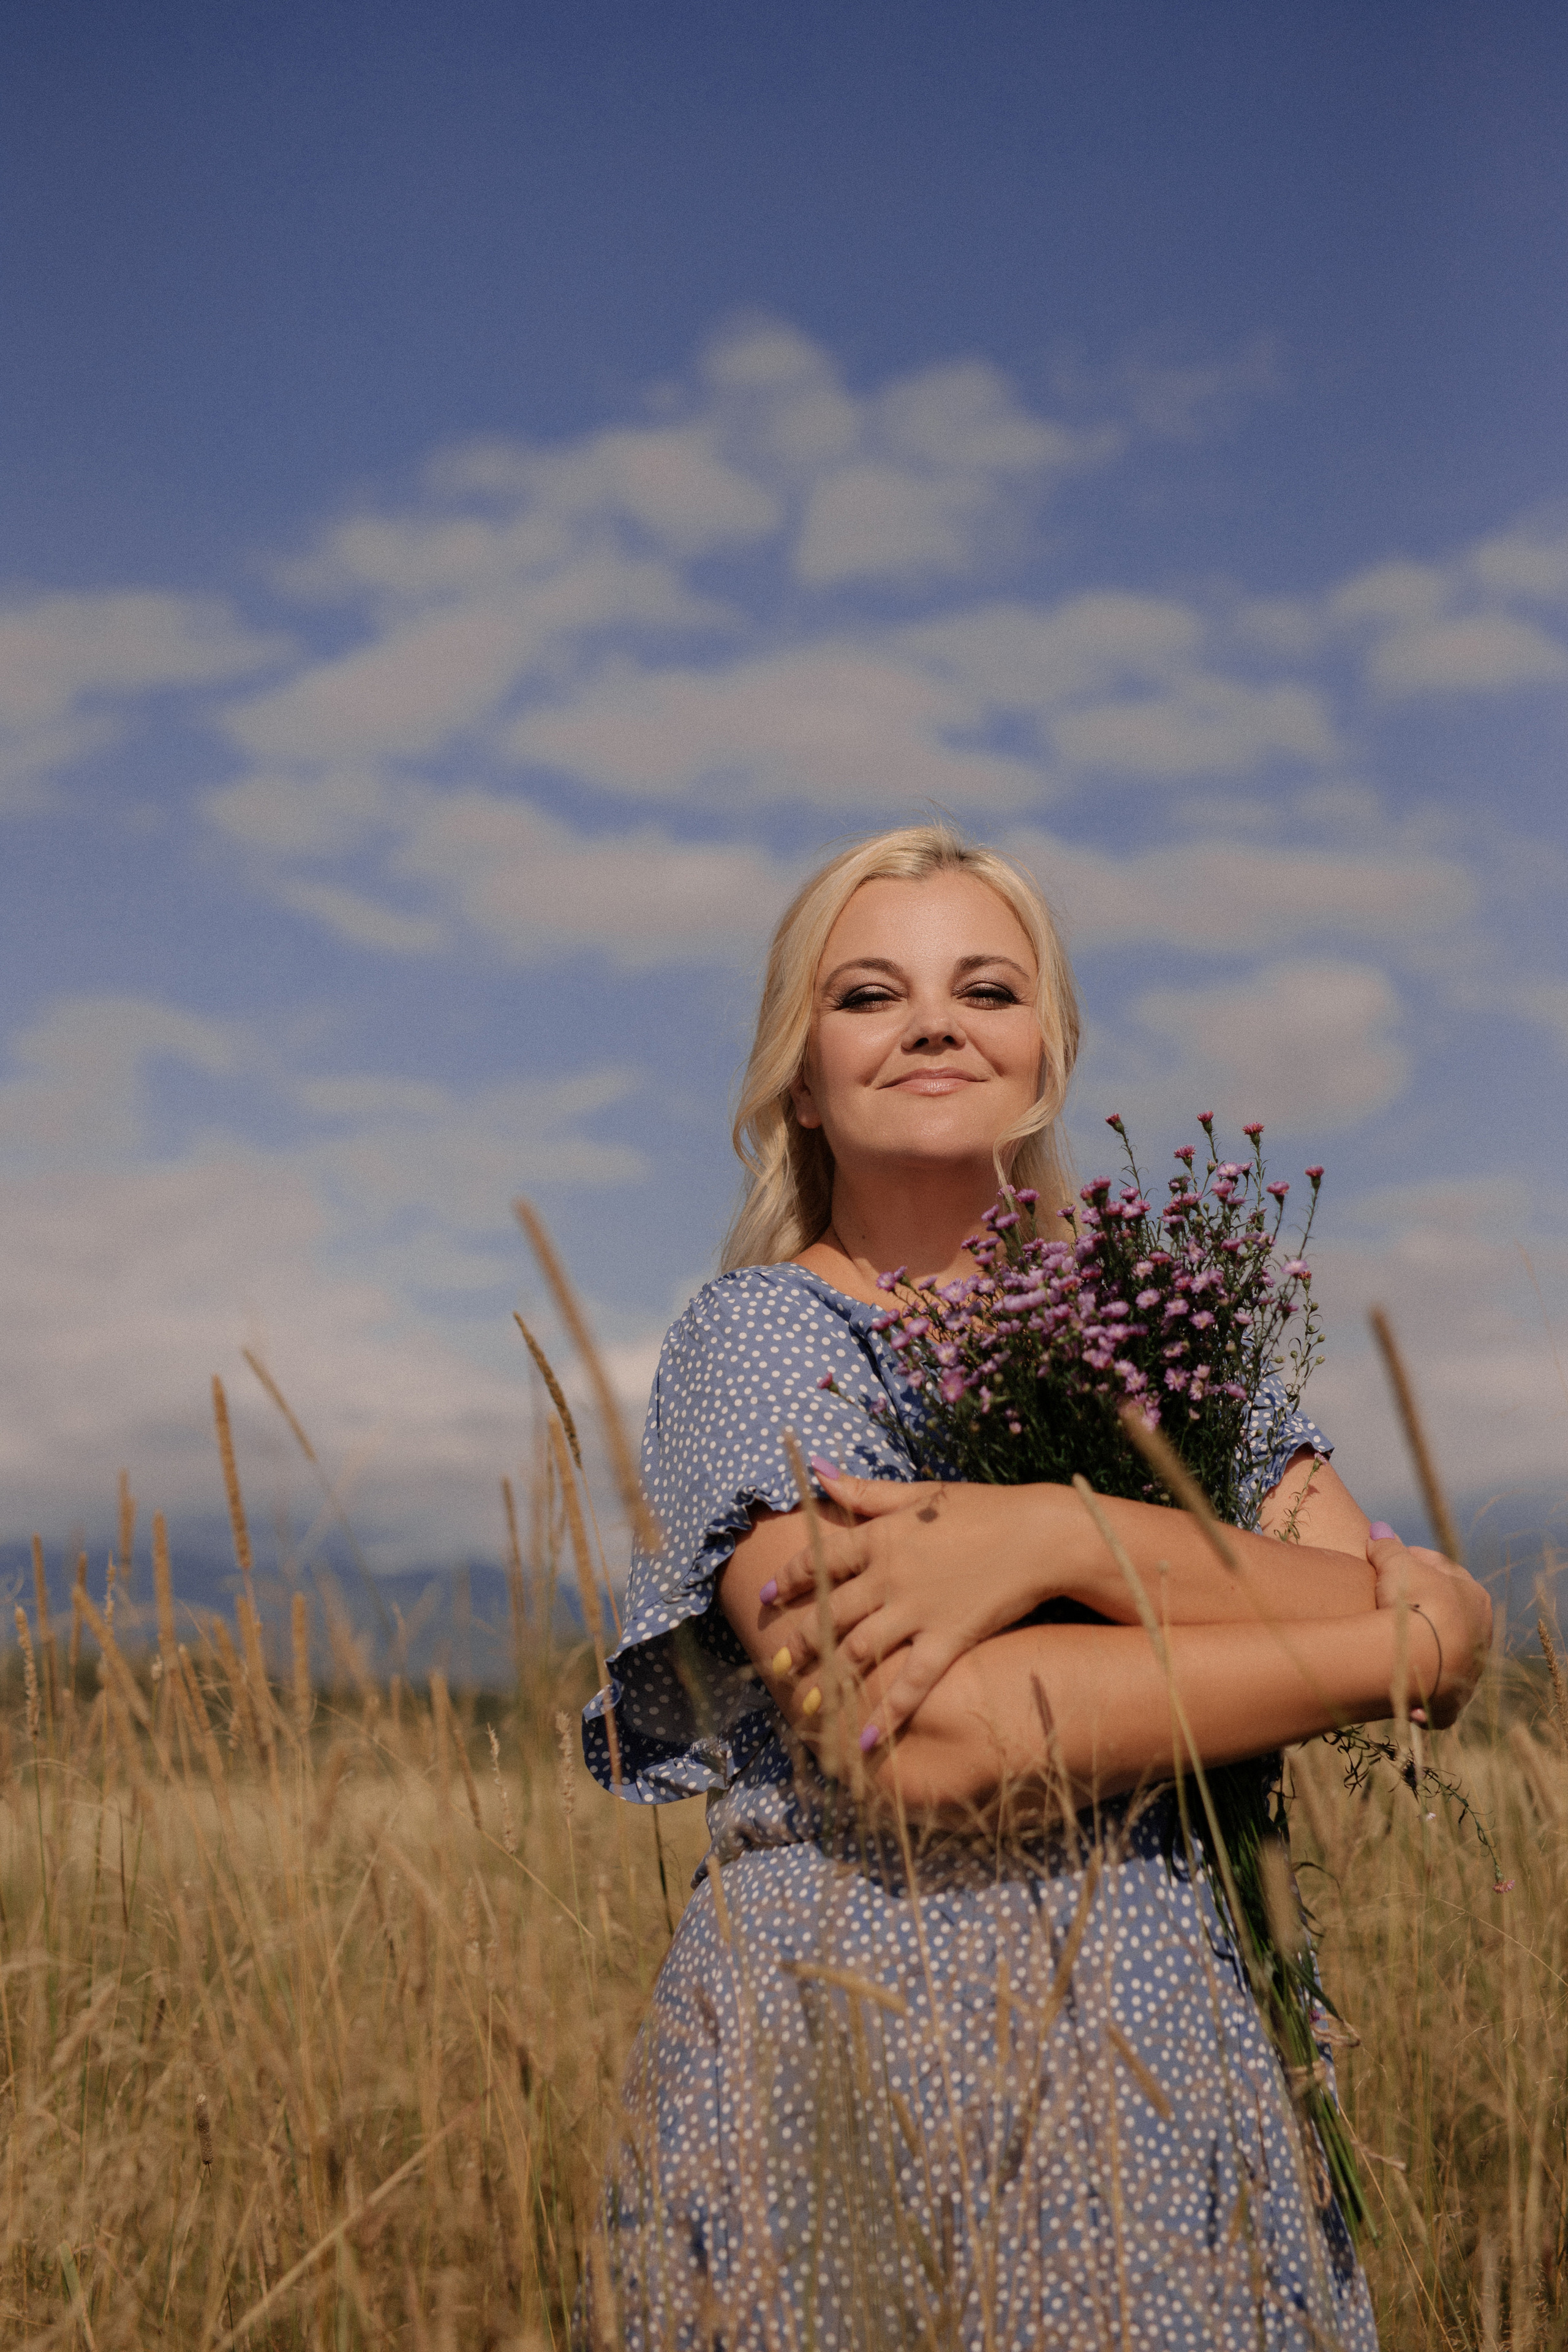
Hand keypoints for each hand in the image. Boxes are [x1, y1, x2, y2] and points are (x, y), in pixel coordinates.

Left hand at [763, 1470, 1061, 1747]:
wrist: (1041, 1535)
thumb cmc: (984, 1510)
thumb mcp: (920, 1493)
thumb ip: (867, 1491)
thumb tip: (818, 1471)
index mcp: (880, 1536)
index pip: (819, 1559)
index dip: (788, 1579)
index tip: (766, 1595)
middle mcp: (889, 1575)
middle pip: (829, 1612)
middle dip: (798, 1641)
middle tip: (776, 1663)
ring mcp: (917, 1610)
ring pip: (858, 1650)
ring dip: (827, 1680)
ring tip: (805, 1705)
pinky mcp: (948, 1639)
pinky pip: (911, 1683)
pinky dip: (887, 1713)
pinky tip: (865, 1741)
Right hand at [1365, 1525, 1491, 1727]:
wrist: (1423, 1655)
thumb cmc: (1414, 1600)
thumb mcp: (1396, 1564)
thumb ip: (1387, 1546)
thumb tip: (1377, 1530)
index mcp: (1474, 1597)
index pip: (1444, 1574)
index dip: (1414, 1565)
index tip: (1389, 1564)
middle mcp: (1479, 1633)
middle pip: (1447, 1615)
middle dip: (1420, 1607)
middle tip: (1386, 1602)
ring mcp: (1469, 1668)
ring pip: (1444, 1654)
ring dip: (1421, 1648)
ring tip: (1388, 1644)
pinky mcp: (1453, 1698)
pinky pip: (1437, 1694)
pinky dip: (1422, 1691)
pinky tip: (1401, 1687)